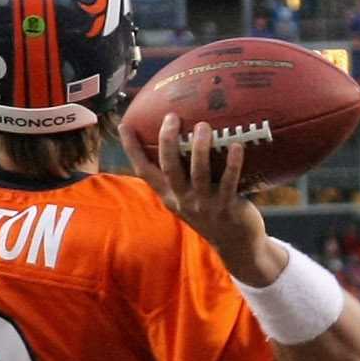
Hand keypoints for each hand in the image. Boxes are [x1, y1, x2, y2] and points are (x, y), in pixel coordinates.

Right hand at [125, 111, 276, 283]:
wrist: (236, 243)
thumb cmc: (211, 211)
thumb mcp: (187, 197)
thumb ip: (181, 174)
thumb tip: (181, 134)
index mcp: (169, 196)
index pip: (144, 171)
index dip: (132, 150)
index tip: (123, 125)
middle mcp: (182, 200)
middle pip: (169, 168)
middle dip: (168, 142)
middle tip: (171, 117)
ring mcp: (204, 204)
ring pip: (198, 173)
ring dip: (200, 148)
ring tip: (202, 126)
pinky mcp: (226, 207)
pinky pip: (228, 181)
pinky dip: (232, 163)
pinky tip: (236, 145)